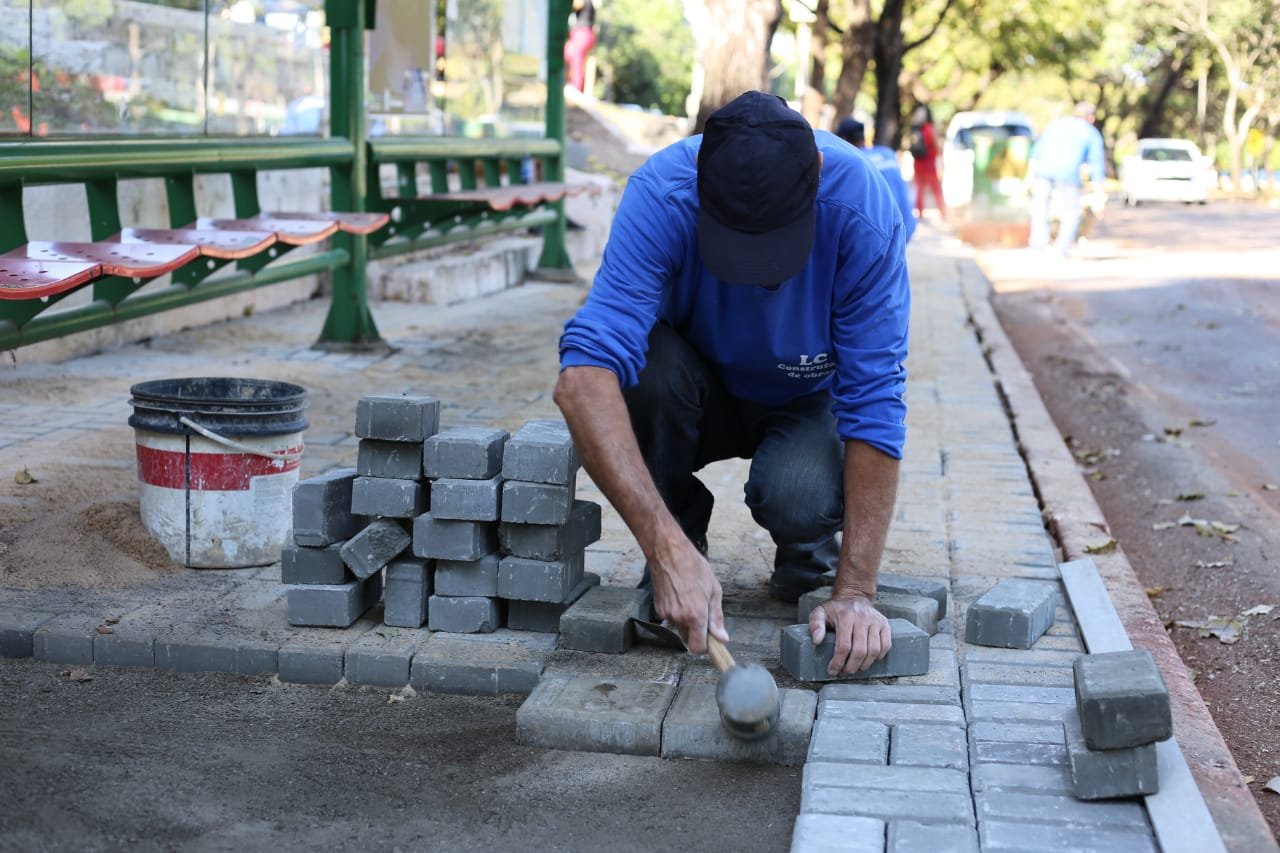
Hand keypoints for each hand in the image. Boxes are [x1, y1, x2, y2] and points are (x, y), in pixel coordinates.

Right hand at [648, 533, 725, 654]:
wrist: (668, 552)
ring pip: (680, 627)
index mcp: (696, 615)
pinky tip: (679, 594)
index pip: (698, 648)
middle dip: (696, 631)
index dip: (705, 645)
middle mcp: (679, 618)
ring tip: (690, 597)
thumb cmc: (693, 566)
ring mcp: (666, 614)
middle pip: (689, 638)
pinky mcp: (658, 609)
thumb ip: (717, 617)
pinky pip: (671, 617)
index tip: (711, 639)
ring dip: (686, 619)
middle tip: (702, 611)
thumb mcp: (714, 589)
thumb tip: (721, 638)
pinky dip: (676, 611)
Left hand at [807, 594, 891, 676]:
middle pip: (859, 651)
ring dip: (864, 664)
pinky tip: (869, 660)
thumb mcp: (820, 613)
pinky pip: (886, 645)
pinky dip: (879, 656)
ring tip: (856, 668)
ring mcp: (875, 621)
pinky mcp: (885, 624)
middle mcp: (862, 618)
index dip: (838, 662)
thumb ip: (815, 625)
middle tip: (845, 672)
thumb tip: (816, 641)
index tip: (833, 671)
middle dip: (851, 667)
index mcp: (846, 616)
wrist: (854, 596)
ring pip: (873, 650)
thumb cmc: (836, 609)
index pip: (843, 646)